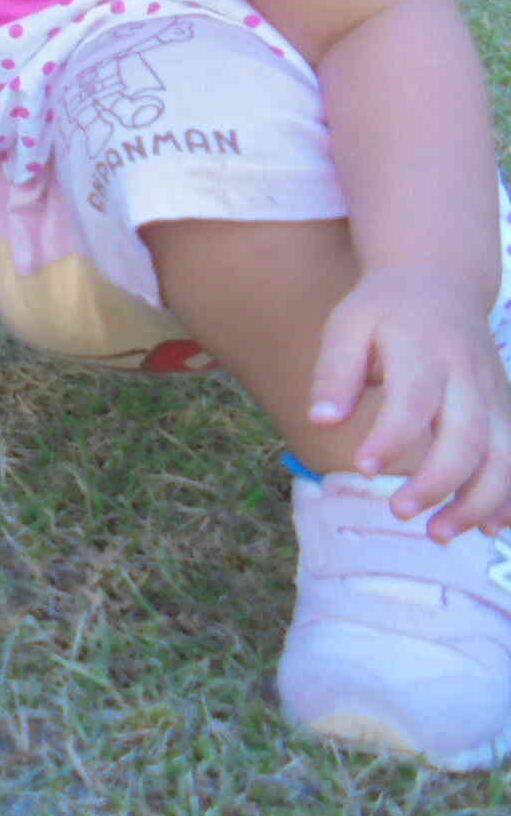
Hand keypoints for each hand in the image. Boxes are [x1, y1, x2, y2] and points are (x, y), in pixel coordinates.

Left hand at [309, 265, 510, 538]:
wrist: (440, 281)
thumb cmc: (383, 311)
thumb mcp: (347, 326)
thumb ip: (334, 373)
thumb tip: (322, 420)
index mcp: (423, 351)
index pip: (412, 400)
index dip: (391, 437)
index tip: (363, 467)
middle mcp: (467, 376)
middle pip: (468, 437)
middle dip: (439, 482)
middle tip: (399, 512)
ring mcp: (494, 395)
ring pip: (504, 456)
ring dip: (480, 501)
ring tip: (440, 534)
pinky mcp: (506, 410)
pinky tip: (489, 527)